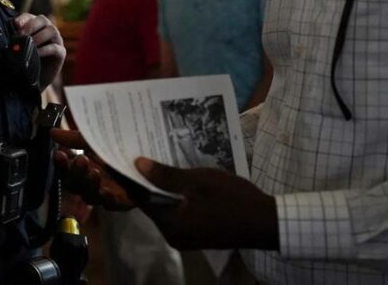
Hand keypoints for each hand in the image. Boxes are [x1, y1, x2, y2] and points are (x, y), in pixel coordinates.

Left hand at [14, 13, 65, 88]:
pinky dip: (45, 49)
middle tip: (22, 35)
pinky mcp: (61, 53)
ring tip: (30, 44)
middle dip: (31, 25)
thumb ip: (15, 41)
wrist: (36, 81)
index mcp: (36, 27)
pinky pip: (55, 47)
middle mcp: (47, 30)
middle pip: (43, 19)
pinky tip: (37, 53)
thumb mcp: (18, 50)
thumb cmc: (26, 62)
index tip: (16, 24)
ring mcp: (56, 40)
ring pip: (51, 30)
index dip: (23, 19)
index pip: (30, 17)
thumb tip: (5, 37)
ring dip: (39, 36)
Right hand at [51, 129, 135, 210]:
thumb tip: (53, 132)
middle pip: (74, 184)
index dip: (61, 164)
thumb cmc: (118, 149)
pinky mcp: (120, 202)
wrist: (146, 158)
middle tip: (81, 160)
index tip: (60, 154)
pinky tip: (107, 191)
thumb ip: (76, 138)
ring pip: (90, 195)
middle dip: (75, 173)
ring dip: (90, 184)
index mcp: (82, 167)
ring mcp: (104, 193)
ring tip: (95, 172)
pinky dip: (108, 198)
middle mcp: (89, 182)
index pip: (65, 169)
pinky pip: (111, 204)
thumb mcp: (97, 140)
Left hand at [136, 157, 279, 250]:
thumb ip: (167, 175)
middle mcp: (172, 234)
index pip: (139, 197)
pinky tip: (173, 176)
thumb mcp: (199, 181)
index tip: (121, 154)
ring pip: (162, 207)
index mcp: (170, 224)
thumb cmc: (233, 199)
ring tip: (152, 158)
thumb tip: (137, 164)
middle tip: (135, 150)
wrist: (266, 222)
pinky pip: (175, 212)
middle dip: (142, 179)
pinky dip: (171, 195)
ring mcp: (184, 236)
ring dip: (158, 186)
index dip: (128, 176)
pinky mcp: (194, 233)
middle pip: (149, 203)